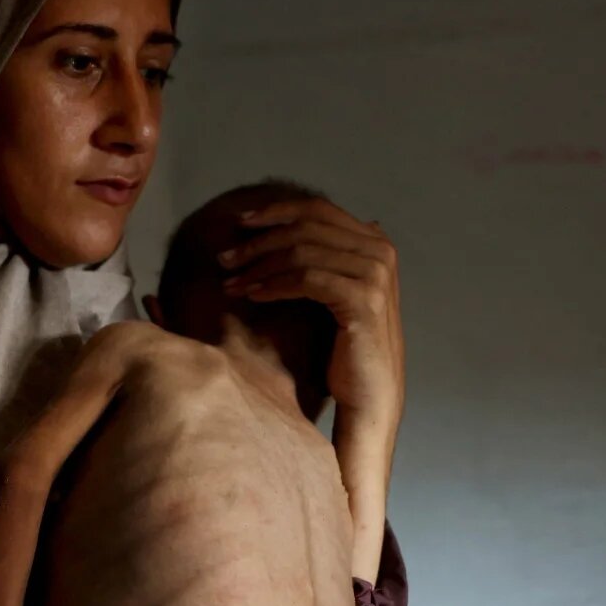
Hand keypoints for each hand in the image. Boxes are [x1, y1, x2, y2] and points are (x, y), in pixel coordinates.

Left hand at [219, 192, 404, 424]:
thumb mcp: (336, 292)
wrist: (370, 394)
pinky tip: (252, 294)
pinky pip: (306, 279)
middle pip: (306, 228)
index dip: (276, 211)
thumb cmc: (346, 348)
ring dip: (259, 266)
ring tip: (231, 282)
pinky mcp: (362, 298)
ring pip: (302, 252)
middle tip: (225, 258)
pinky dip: (273, 284)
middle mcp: (380, 252)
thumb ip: (325, 258)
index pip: (318, 210)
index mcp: (375, 243)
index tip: (240, 222)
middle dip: (259, 241)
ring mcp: (374, 274)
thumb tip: (294, 225)